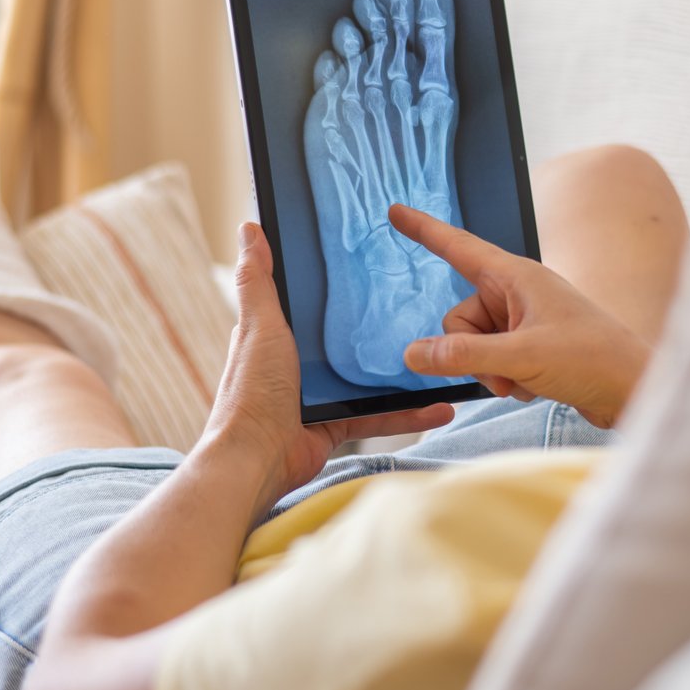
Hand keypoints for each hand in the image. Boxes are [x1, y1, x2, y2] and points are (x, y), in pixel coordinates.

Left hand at [204, 222, 453, 507]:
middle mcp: (297, 362)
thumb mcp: (260, 326)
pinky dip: (407, 413)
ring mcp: (317, 394)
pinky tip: (439, 407)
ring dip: (402, 372)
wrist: (256, 460)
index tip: (372, 266)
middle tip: (420, 305)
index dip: (336, 285)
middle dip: (378, 328)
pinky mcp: (335, 424)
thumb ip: (258, 281)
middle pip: (344, 338)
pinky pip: (377, 415)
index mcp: (277, 334)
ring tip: (439, 356)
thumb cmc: (253, 392)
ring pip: (368, 378)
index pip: (310, 302)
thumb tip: (250, 229)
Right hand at [390, 204, 650, 428]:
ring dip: (488, 369)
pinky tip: (533, 387)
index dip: (424, 230)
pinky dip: (505, 377)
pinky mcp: (531, 346)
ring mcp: (524, 321)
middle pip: (457, 316)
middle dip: (468, 351)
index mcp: (517, 276)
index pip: (459, 247)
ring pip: (472, 343)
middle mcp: (518, 294)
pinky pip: (492, 359)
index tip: (395, 211)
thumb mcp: (521, 357)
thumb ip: (464, 355)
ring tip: (523, 381)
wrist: (634, 389)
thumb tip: (413, 354)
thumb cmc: (592, 360)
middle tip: (504, 371)